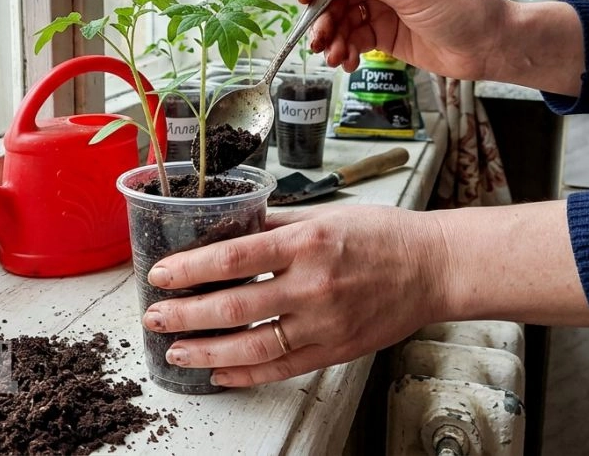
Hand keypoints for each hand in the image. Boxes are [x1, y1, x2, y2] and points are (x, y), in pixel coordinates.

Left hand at [140, 205, 448, 386]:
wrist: (434, 268)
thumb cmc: (382, 235)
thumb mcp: (325, 215)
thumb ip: (274, 224)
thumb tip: (226, 228)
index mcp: (307, 242)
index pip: (234, 258)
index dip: (190, 268)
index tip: (159, 275)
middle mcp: (313, 285)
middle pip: (234, 307)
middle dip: (185, 315)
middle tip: (154, 318)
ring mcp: (324, 323)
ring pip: (253, 346)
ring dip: (206, 352)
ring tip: (176, 352)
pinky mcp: (335, 350)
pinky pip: (281, 368)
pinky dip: (245, 374)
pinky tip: (218, 373)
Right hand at [299, 0, 511, 75]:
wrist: (491, 48)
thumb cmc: (465, 11)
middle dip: (323, 15)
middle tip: (318, 38)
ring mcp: (383, 4)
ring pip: (341, 17)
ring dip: (332, 36)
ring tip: (334, 56)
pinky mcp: (385, 31)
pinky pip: (354, 38)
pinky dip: (346, 49)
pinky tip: (346, 62)